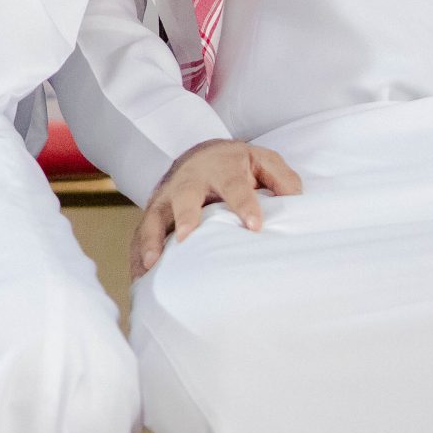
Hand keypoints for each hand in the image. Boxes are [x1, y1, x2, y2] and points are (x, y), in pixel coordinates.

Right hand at [132, 139, 301, 276]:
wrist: (199, 154)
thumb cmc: (237, 166)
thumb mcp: (263, 161)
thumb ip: (281, 179)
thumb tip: (295, 201)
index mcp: (222, 169)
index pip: (235, 186)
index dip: (244, 204)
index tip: (254, 226)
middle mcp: (189, 182)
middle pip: (185, 196)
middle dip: (184, 215)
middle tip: (185, 236)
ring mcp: (167, 197)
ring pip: (154, 216)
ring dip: (150, 239)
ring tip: (150, 265)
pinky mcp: (154, 214)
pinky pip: (140, 233)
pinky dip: (137, 255)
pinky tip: (139, 278)